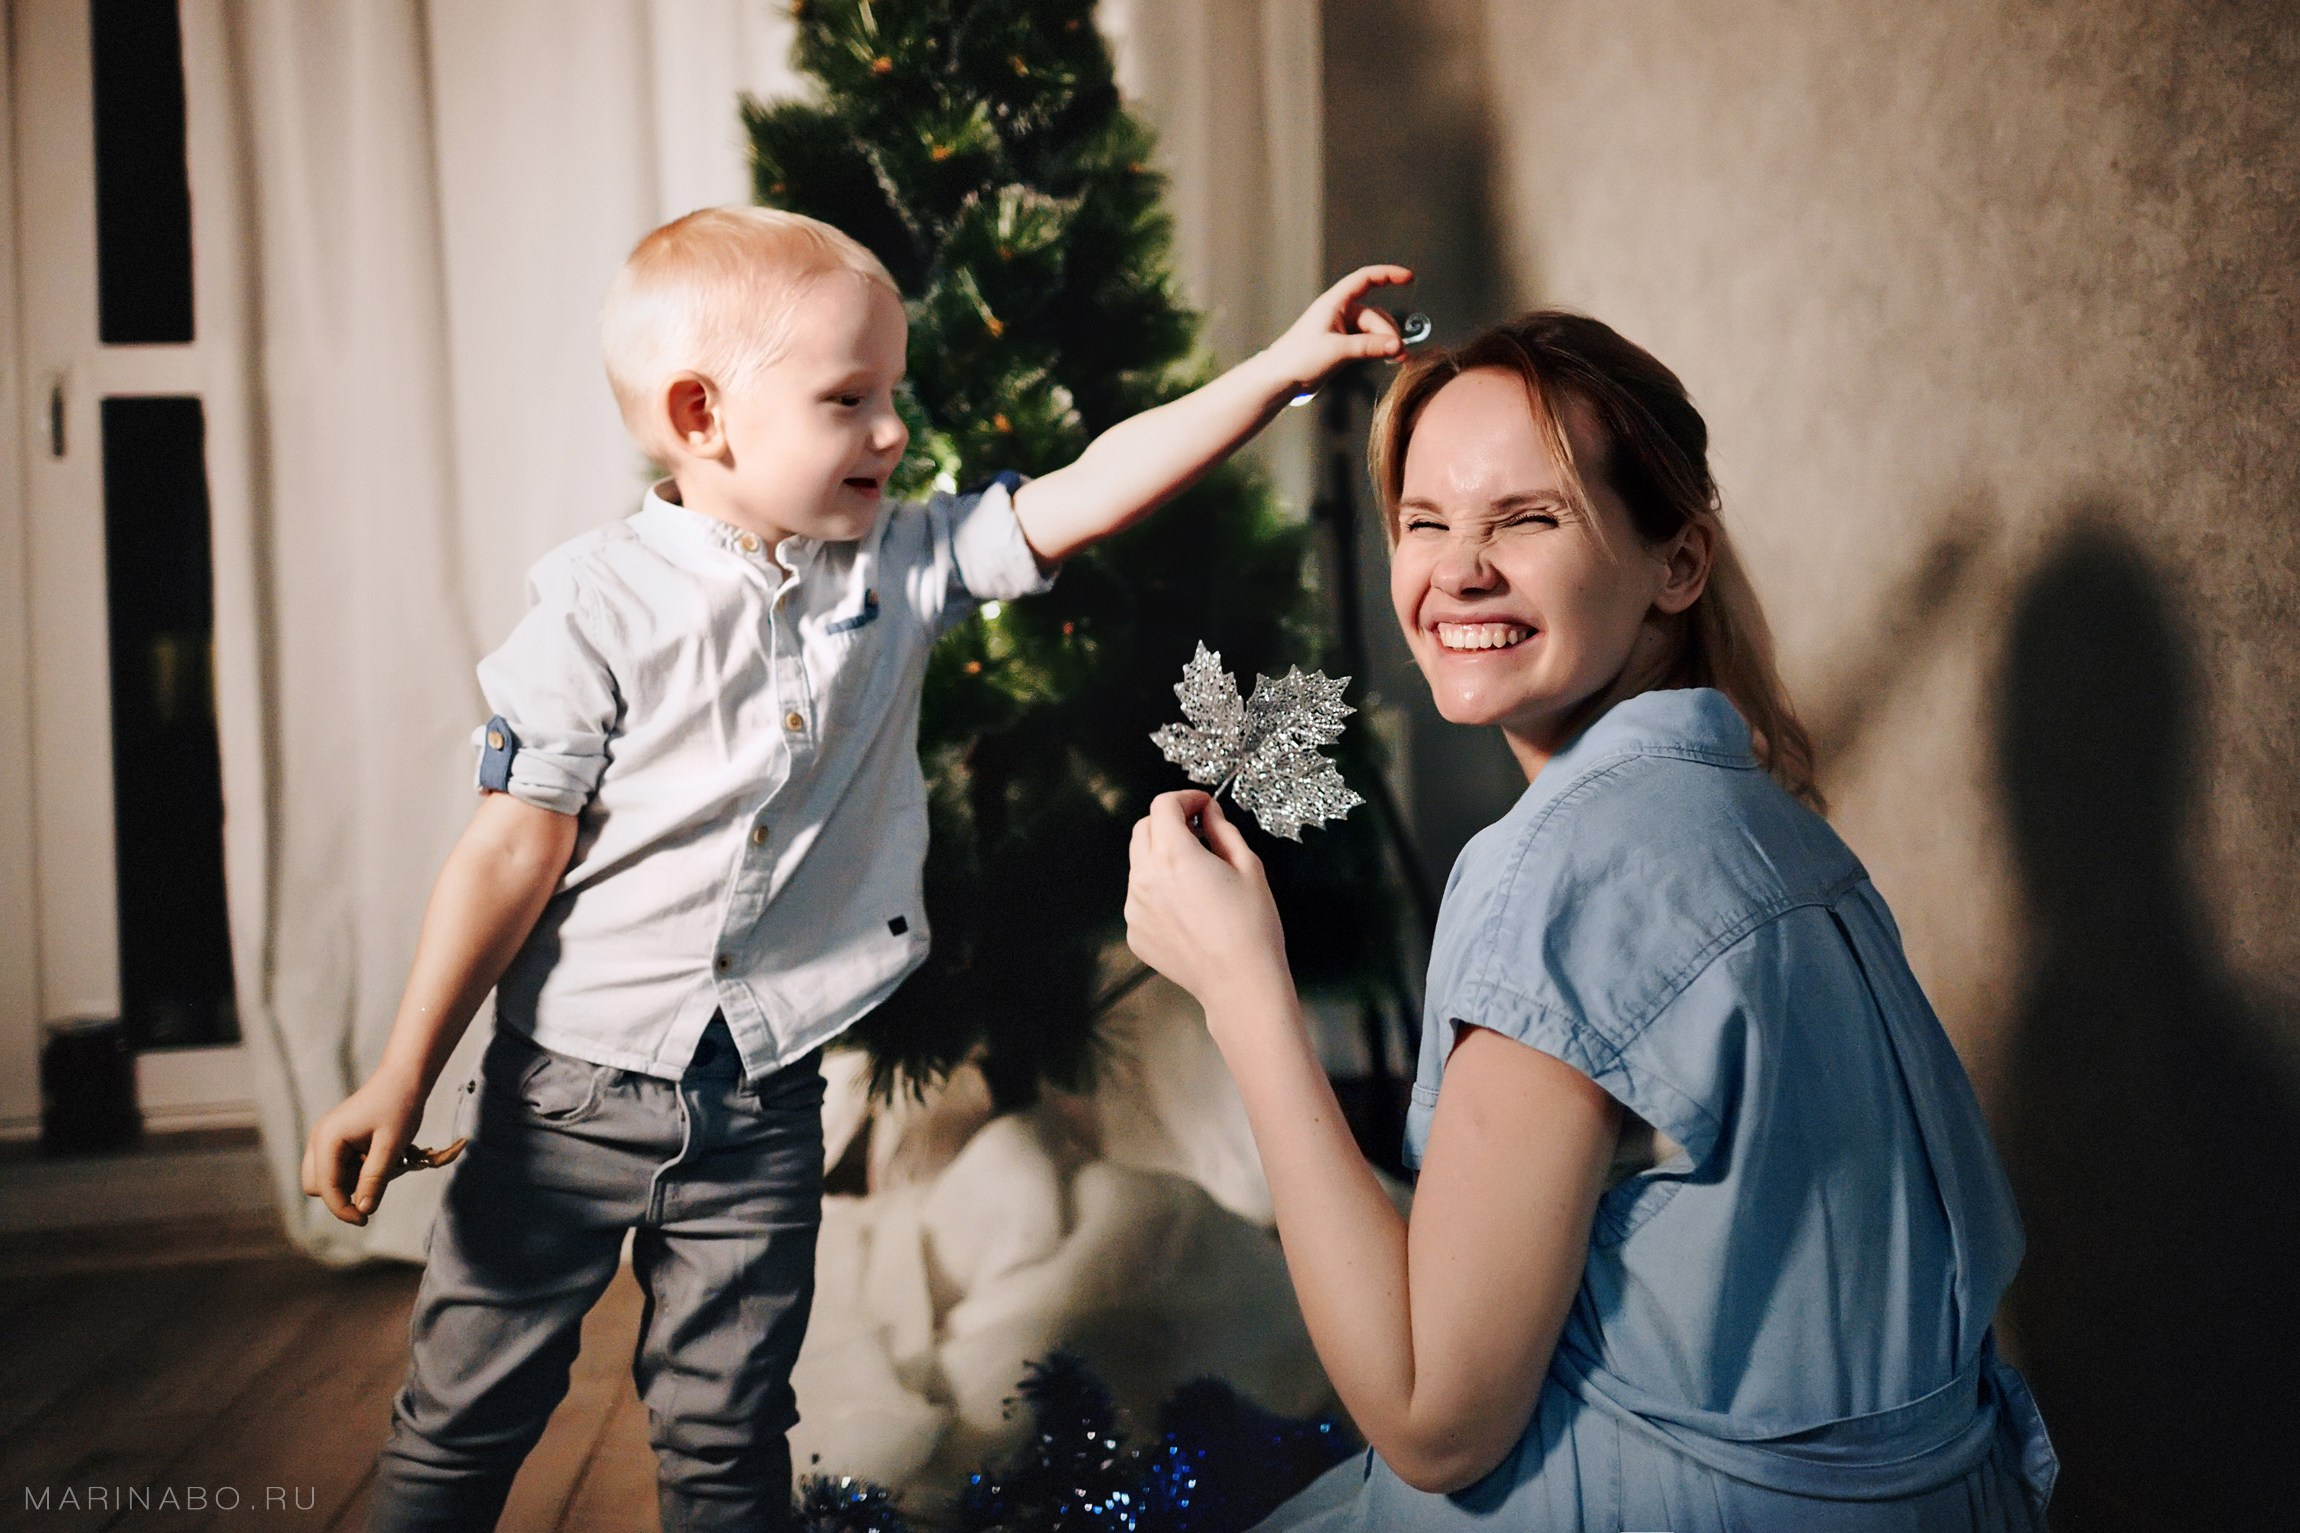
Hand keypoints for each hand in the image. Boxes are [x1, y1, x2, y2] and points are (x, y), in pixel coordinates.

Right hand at [301, 1073, 424, 1226]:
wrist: (404, 1078)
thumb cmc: (399, 1107)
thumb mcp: (391, 1146)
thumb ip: (375, 1179)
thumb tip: (363, 1210)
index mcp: (327, 1139)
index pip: (326, 1188)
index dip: (343, 1209)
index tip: (365, 1219)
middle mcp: (318, 1138)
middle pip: (317, 1186)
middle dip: (343, 1193)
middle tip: (376, 1181)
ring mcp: (323, 1137)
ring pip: (324, 1178)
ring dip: (349, 1181)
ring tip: (379, 1163)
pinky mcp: (333, 1138)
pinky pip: (335, 1166)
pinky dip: (353, 1170)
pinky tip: (375, 1155)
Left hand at [1125, 791, 1292, 1016]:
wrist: (1239, 983)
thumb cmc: (1251, 926)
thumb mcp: (1248, 867)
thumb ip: (1223, 830)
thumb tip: (1209, 812)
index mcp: (1173, 855)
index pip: (1162, 805)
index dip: (1184, 798)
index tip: (1202, 805)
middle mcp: (1144, 878)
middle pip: (1143, 829)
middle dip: (1168, 822)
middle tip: (1197, 832)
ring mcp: (1135, 908)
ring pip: (1138, 864)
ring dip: (1160, 857)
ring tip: (1194, 875)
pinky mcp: (1135, 933)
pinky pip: (1140, 898)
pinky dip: (1157, 891)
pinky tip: (1187, 909)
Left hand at [1259, 265, 1415, 396]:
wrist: (1280, 378)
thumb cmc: (1299, 358)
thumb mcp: (1337, 350)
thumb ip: (1369, 346)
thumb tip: (1397, 345)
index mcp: (1335, 303)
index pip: (1365, 279)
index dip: (1388, 275)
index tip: (1409, 277)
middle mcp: (1340, 312)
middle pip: (1375, 315)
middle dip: (1389, 332)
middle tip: (1399, 352)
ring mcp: (1342, 329)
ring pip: (1374, 330)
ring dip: (1386, 343)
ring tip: (1397, 359)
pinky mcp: (1342, 345)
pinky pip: (1367, 341)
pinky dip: (1378, 349)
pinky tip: (1387, 358)